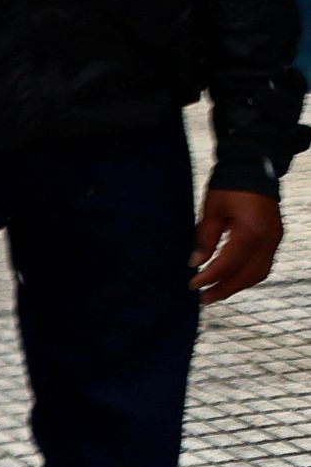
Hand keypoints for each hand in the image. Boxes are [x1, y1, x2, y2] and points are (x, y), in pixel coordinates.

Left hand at [195, 187, 281, 303]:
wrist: (253, 168)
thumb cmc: (228, 186)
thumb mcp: (211, 210)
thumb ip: (205, 237)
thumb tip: (195, 262)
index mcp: (251, 232)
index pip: (229, 264)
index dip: (210, 277)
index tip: (192, 285)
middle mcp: (268, 240)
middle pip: (248, 275)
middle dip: (225, 289)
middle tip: (203, 299)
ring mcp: (275, 240)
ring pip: (259, 273)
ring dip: (237, 285)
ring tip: (215, 292)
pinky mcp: (275, 238)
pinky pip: (263, 264)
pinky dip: (246, 275)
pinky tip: (230, 278)